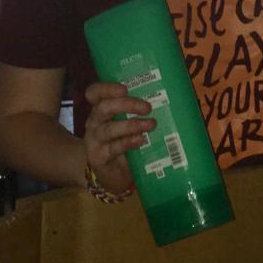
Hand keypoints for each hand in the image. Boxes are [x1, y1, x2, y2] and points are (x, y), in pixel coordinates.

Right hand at [83, 81, 155, 196]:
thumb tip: (167, 100)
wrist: (114, 174)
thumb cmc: (125, 143)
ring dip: (131, 125)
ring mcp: (94, 140)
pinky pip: (113, 148)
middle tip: (147, 107)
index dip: (107, 88)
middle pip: (103, 108)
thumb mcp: (129, 124)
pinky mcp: (98, 157)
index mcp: (101, 109)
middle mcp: (95, 122)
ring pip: (109, 129)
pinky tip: (141, 140)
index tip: (125, 88)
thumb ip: (139, 112)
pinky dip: (128, 142)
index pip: (95, 93)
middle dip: (126, 105)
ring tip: (151, 124)